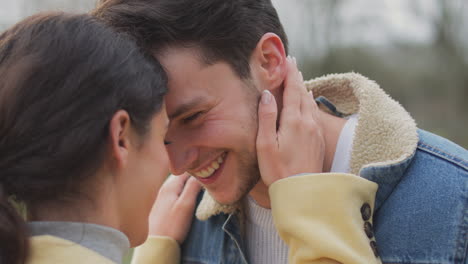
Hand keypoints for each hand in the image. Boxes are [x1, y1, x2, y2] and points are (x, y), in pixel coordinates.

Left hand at [148, 173, 200, 243]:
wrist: (157, 244)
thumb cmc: (172, 225)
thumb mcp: (186, 205)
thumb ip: (192, 187)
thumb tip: (200, 174)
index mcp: (170, 186)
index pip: (186, 170)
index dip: (198, 170)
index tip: (208, 173)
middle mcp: (164, 188)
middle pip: (181, 176)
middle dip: (193, 176)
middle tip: (205, 179)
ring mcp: (161, 197)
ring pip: (177, 184)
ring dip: (187, 184)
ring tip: (198, 187)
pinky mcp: (161, 205)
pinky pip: (174, 192)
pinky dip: (181, 191)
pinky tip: (186, 197)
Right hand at [256, 56, 324, 185]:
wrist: (303, 191)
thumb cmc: (278, 170)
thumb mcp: (266, 144)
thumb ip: (267, 117)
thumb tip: (268, 94)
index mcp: (293, 121)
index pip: (293, 90)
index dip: (290, 74)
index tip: (288, 59)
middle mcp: (308, 122)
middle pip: (303, 93)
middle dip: (297, 77)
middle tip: (293, 63)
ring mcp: (316, 131)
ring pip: (310, 102)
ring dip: (304, 88)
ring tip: (300, 78)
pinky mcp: (319, 140)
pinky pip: (315, 113)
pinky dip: (311, 102)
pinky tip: (310, 101)